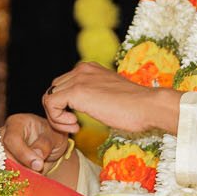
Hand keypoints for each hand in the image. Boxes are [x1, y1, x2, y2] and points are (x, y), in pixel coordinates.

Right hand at [2, 113, 68, 174]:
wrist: (49, 145)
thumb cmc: (51, 136)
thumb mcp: (55, 137)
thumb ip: (45, 145)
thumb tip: (36, 160)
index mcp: (16, 123)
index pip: (13, 139)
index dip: (23, 154)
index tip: (38, 165)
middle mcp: (4, 135)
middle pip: (4, 154)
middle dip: (22, 168)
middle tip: (38, 174)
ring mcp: (0, 149)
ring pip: (3, 166)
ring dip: (19, 175)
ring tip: (34, 177)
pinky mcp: (1, 162)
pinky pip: (4, 174)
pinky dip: (16, 180)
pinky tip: (27, 181)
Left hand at [41, 62, 175, 138]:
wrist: (148, 106)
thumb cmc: (135, 107)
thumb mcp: (108, 95)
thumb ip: (93, 95)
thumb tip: (81, 106)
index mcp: (88, 68)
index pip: (62, 85)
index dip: (64, 106)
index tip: (77, 121)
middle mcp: (81, 69)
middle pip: (53, 90)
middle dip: (57, 111)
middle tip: (73, 126)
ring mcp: (78, 78)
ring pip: (48, 97)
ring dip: (57, 117)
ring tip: (74, 127)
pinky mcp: (77, 91)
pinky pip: (50, 104)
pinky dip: (57, 119)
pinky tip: (74, 126)